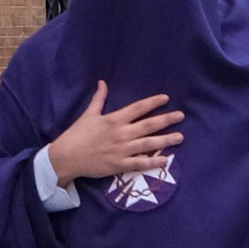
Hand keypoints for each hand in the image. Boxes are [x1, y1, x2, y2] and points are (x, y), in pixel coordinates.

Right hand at [47, 83, 183, 186]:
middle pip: (149, 125)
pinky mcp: (120, 165)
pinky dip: (154, 161)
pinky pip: (141, 163)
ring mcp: (122, 150)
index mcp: (114, 119)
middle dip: (167, 119)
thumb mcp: (88, 114)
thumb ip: (99, 99)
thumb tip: (102, 82)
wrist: (67, 157)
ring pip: (149, 144)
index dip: (153, 102)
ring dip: (166, 140)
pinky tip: (166, 159)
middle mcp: (121, 133)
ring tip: (180, 137)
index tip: (166, 99)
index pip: (138, 108)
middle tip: (181, 116)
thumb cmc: (77, 134)